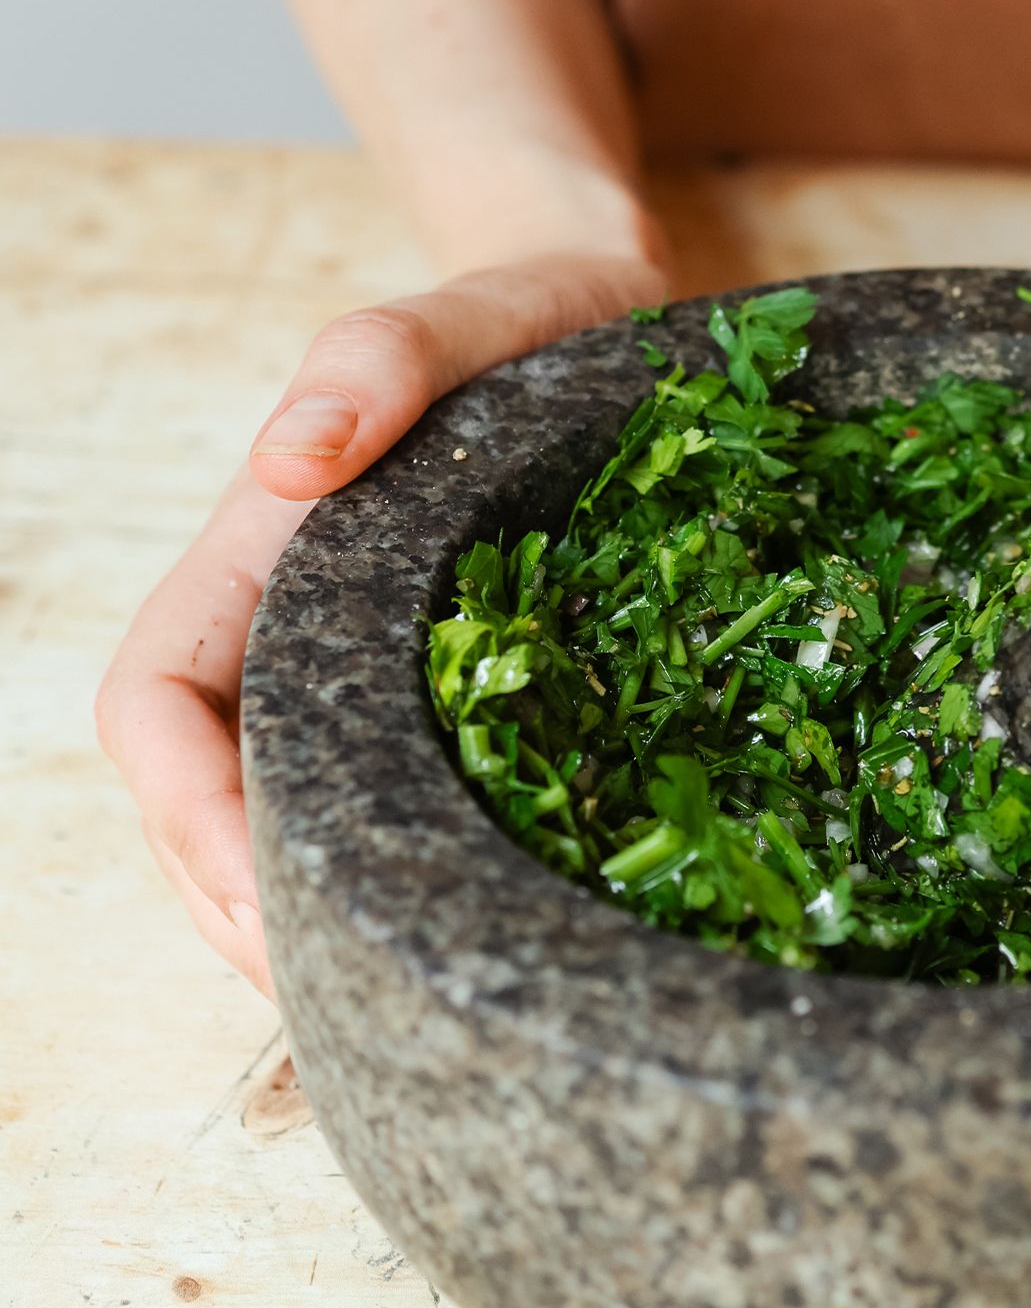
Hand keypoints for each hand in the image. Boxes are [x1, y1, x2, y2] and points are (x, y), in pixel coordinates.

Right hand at [96, 252, 670, 994]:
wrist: (596, 307)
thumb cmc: (523, 315)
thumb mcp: (467, 316)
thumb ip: (376, 367)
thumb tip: (292, 460)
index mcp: (257, 557)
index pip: (158, 707)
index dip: (193, 817)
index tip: (268, 907)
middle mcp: (278, 625)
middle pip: (195, 800)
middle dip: (237, 907)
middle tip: (337, 999)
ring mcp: (343, 667)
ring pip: (265, 820)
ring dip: (292, 918)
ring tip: (383, 1000)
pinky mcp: (425, 696)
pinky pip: (361, 804)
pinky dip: (375, 881)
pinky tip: (448, 941)